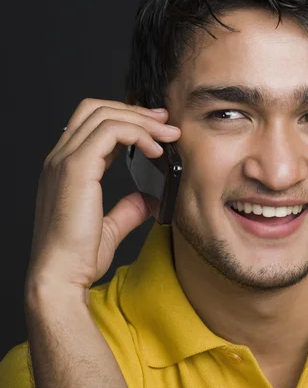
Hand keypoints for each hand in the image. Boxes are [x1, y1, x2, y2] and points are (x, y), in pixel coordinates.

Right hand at [26, 99, 180, 297]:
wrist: (60, 278)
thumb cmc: (77, 258)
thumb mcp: (109, 227)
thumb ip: (127, 209)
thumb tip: (148, 200)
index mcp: (65, 168)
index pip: (93, 123)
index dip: (127, 118)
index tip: (156, 127)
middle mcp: (60, 159)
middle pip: (97, 109)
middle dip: (136, 111)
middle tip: (166, 122)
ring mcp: (64, 161)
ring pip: (104, 114)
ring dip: (142, 121)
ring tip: (168, 135)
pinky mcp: (76, 168)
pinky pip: (110, 132)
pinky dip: (138, 134)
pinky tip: (155, 150)